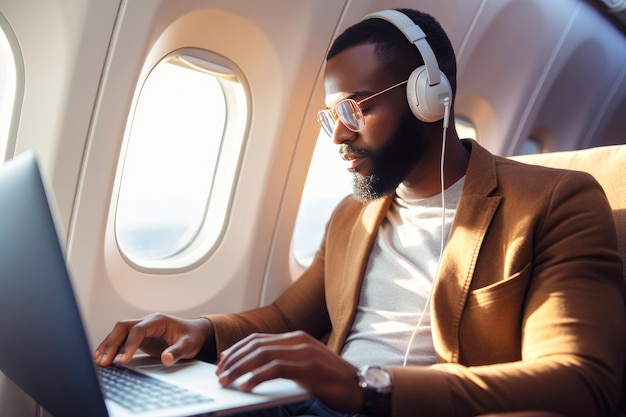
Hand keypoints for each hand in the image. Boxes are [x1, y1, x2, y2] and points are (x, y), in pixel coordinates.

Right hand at [93, 312, 213, 366]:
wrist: (195, 334)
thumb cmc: (192, 337)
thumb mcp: (189, 345)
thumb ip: (177, 352)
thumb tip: (166, 359)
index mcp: (158, 320)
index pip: (138, 330)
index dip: (130, 344)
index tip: (123, 360)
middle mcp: (147, 322)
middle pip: (123, 328)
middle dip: (112, 343)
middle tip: (104, 361)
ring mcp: (142, 329)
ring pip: (119, 333)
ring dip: (108, 346)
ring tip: (98, 361)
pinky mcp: (139, 338)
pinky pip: (121, 340)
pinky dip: (112, 348)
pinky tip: (103, 358)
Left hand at [215, 331, 361, 413]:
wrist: (361, 386)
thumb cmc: (333, 380)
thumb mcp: (307, 365)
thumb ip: (286, 361)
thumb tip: (258, 369)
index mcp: (297, 338)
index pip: (259, 339)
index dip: (238, 349)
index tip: (223, 361)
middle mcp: (298, 341)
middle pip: (256, 345)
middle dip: (234, 359)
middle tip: (219, 373)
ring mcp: (304, 353)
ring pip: (262, 355)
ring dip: (239, 369)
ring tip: (226, 381)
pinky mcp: (308, 369)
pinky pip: (275, 370)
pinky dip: (257, 377)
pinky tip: (245, 387)